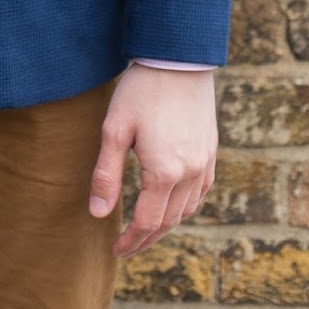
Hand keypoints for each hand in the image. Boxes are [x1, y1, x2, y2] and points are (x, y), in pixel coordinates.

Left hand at [88, 64, 216, 256]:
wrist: (178, 58)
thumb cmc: (141, 90)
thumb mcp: (115, 129)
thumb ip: (106, 174)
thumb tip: (98, 213)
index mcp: (164, 172)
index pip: (147, 222)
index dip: (131, 240)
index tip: (115, 249)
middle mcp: (190, 173)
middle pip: (168, 222)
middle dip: (147, 239)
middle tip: (127, 248)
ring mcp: (204, 163)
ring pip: (187, 210)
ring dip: (166, 225)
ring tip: (146, 230)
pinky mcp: (211, 151)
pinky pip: (201, 193)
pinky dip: (186, 207)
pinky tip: (174, 205)